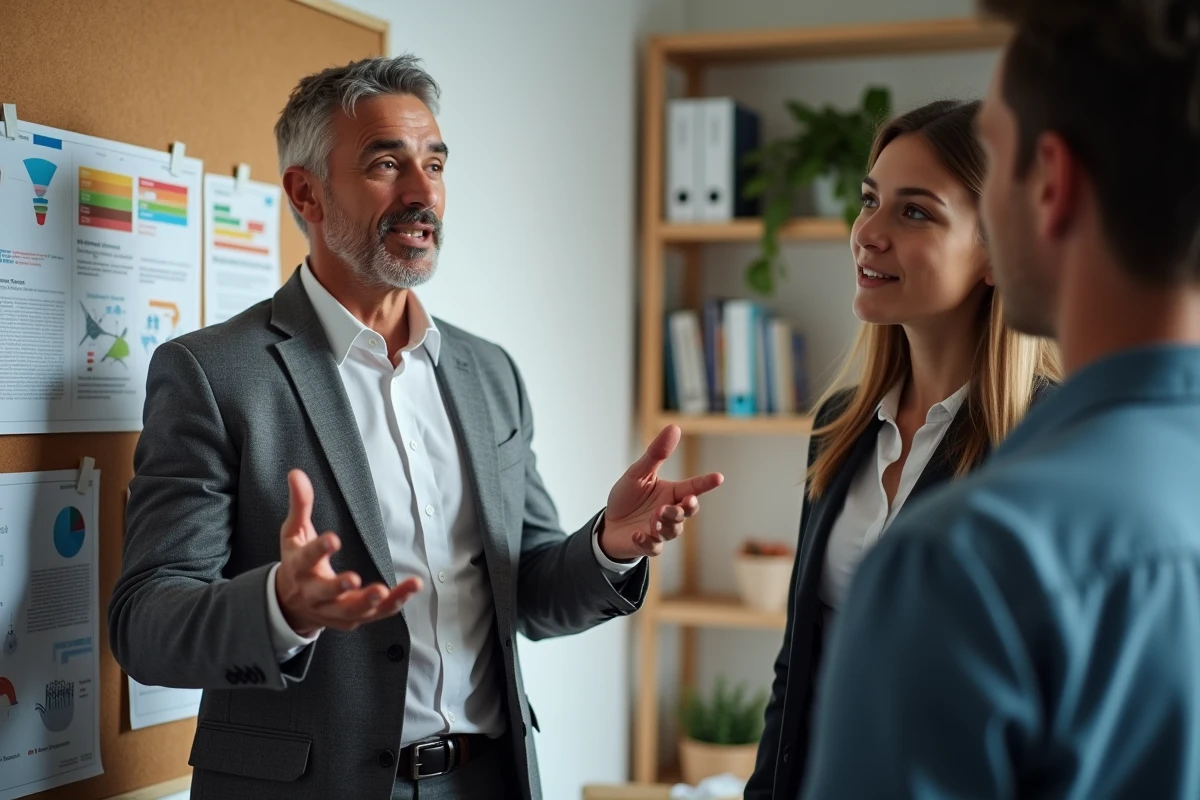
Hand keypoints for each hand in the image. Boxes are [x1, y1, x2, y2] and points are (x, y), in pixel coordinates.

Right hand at [275, 469, 421, 634]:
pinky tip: (410, 590)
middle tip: (355, 579)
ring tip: (386, 590)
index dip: (319, 549)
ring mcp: (333, 609)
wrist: (291, 603)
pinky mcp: (352, 619)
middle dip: (339, 588)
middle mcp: (314, 593)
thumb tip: (296, 473)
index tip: (334, 538)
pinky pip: (375, 615)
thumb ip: (300, 505)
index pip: (306, 558)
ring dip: (370, 602)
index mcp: (299, 568)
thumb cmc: (297, 561)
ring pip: (352, 610)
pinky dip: (393, 604)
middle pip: (326, 594)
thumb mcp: (294, 532)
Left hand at [598, 425, 723, 560]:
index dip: (705, 483)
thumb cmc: (627, 497)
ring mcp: (660, 530)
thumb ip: (657, 454)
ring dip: (665, 524)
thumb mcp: (638, 473)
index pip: (693, 487)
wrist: (608, 524)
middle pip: (686, 512)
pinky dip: (647, 541)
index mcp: (671, 493)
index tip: (718, 477)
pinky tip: (638, 534)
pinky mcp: (647, 545)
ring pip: (673, 531)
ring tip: (654, 518)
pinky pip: (654, 547)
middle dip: (683, 510)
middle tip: (672, 506)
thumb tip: (674, 427)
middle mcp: (669, 512)